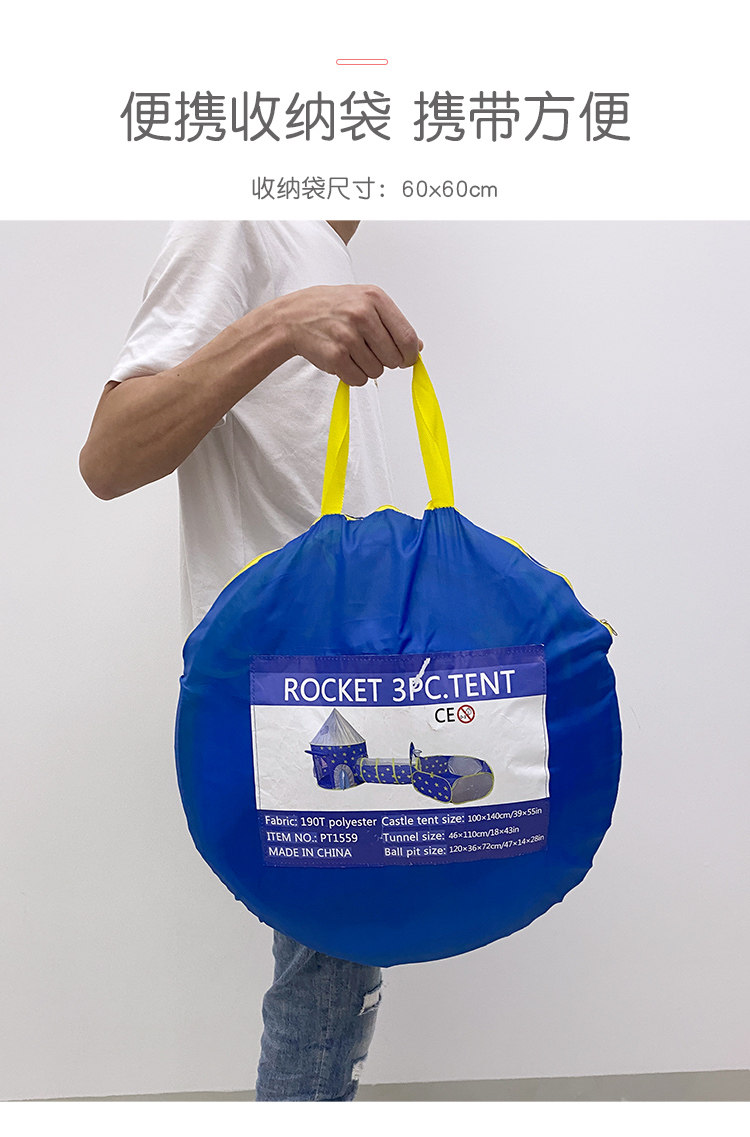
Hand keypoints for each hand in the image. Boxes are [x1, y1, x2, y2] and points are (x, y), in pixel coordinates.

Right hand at [275, 284, 422, 385]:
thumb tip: (417, 347)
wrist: (294, 316)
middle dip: (385, 361)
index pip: (407, 337)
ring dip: (367, 368)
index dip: (410, 355)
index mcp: (374, 298)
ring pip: (377, 372)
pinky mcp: (335, 356)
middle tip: (368, 350)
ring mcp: (348, 335)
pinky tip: (342, 360)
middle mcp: (362, 314)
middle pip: (394, 358)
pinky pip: (359, 380)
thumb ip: (393, 323)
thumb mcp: (364, 302)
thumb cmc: (332, 309)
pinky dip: (353, 376)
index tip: (406, 360)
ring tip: (351, 351)